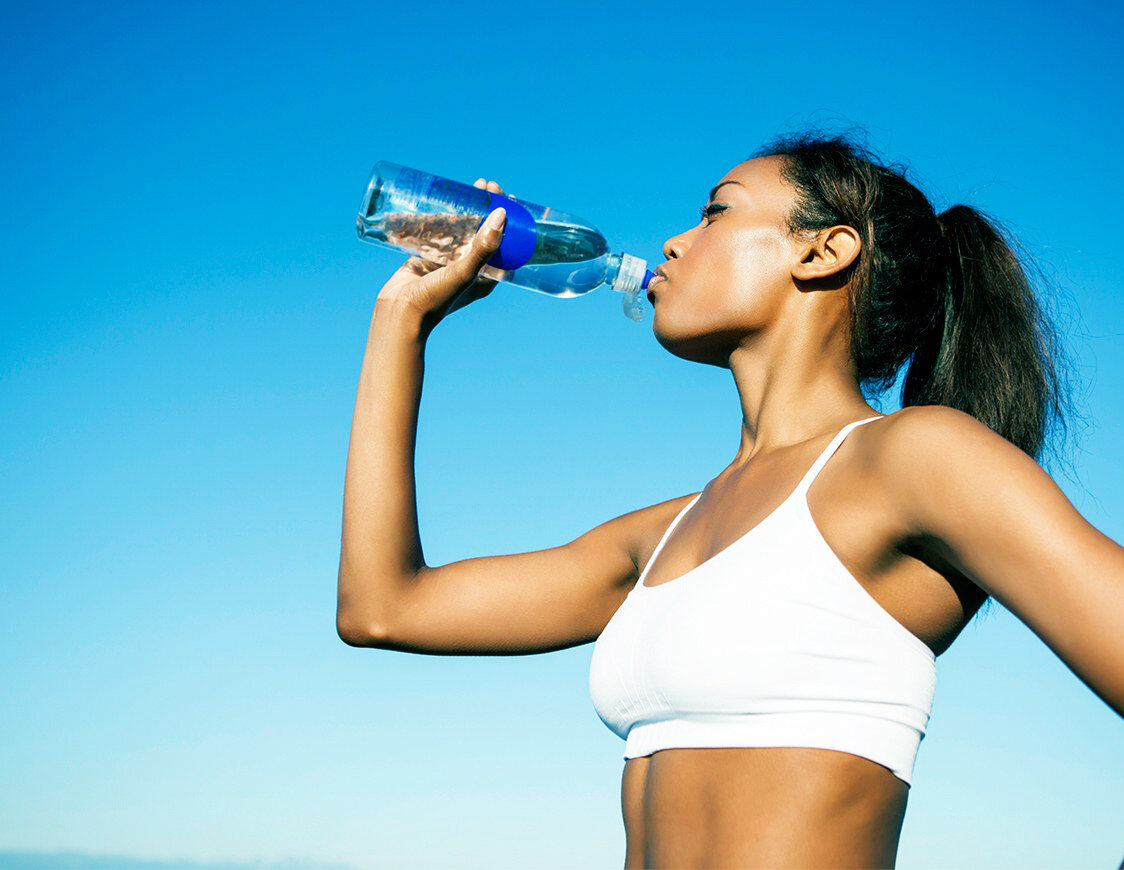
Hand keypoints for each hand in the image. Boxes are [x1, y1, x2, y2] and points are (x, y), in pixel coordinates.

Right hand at [375, 179, 512, 333]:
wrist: (399, 313)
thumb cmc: (436, 298)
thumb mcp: (464, 272)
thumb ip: (484, 246)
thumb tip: (502, 214)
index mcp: (487, 277)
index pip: (506, 244)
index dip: (510, 220)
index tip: (508, 197)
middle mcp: (471, 268)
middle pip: (484, 231)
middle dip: (487, 207)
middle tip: (485, 185)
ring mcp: (450, 262)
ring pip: (463, 228)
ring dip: (467, 207)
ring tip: (470, 186)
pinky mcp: (430, 256)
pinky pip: (440, 232)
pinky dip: (443, 216)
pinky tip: (444, 199)